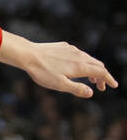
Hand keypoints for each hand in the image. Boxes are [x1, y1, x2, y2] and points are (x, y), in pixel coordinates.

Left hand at [0, 32, 117, 96]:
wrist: (27, 55)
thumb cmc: (42, 71)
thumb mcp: (60, 85)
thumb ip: (77, 89)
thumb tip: (91, 92)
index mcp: (81, 66)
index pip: (101, 72)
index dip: (109, 79)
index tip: (113, 85)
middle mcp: (79, 55)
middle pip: (98, 65)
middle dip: (102, 76)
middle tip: (101, 86)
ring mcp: (71, 49)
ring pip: (88, 58)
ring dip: (93, 69)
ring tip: (90, 78)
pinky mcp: (63, 46)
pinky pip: (78, 54)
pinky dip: (83, 62)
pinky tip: (76, 66)